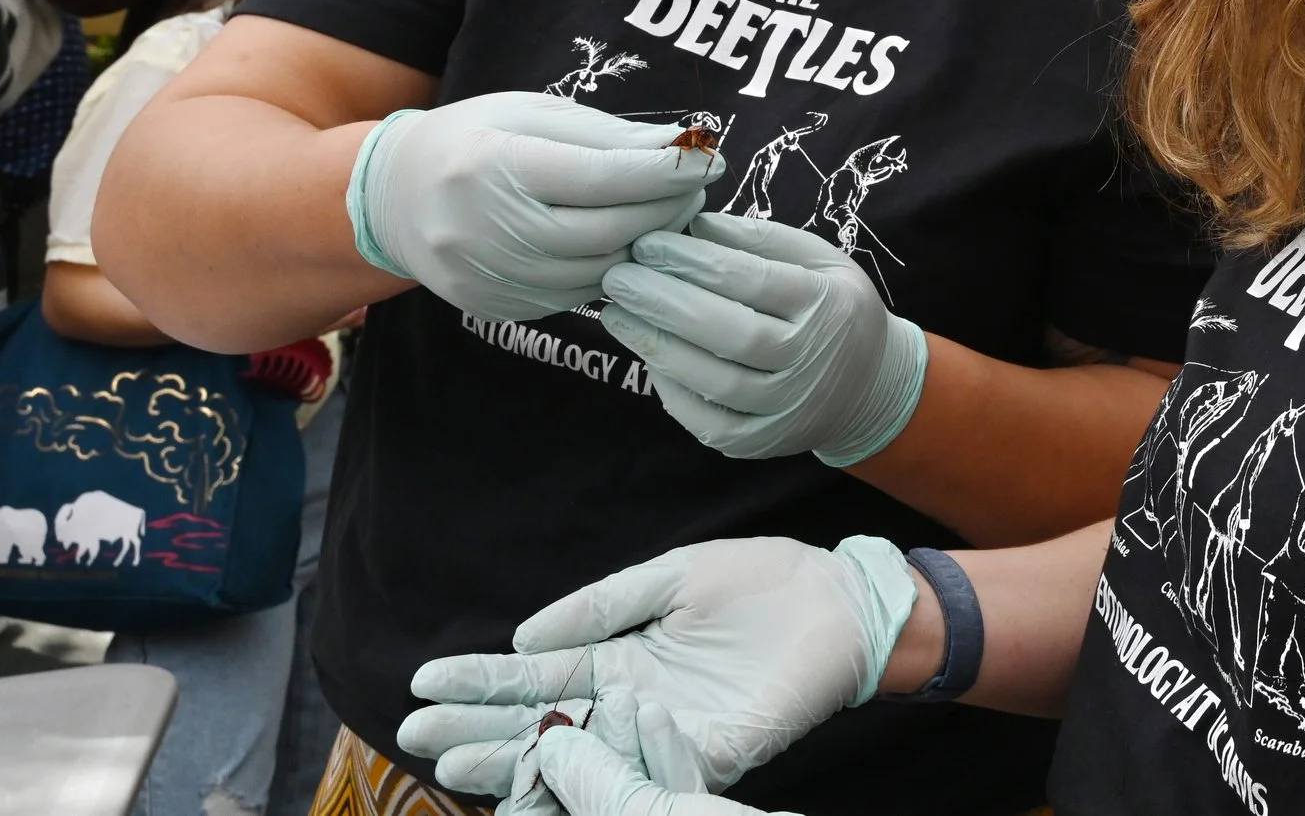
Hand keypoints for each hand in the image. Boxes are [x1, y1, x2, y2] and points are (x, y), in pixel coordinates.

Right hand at [347, 91, 721, 321]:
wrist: (393, 196)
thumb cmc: (474, 140)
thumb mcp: (532, 114)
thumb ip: (605, 134)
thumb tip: (677, 149)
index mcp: (494, 166)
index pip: (602, 177)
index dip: (665, 171)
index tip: (709, 159)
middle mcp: (484, 228)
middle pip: (607, 230)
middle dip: (666, 209)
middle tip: (697, 188)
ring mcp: (486, 276)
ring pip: (597, 271)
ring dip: (647, 244)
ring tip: (669, 213)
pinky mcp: (493, 306)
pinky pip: (573, 296)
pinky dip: (611, 270)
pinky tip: (627, 243)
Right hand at [402, 535, 917, 797]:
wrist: (838, 603)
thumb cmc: (761, 584)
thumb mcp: (670, 578)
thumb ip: (601, 607)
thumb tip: (523, 635)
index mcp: (618, 656)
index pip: (532, 674)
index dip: (478, 680)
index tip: (422, 682)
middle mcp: (630, 702)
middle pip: (540, 721)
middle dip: (475, 729)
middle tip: (414, 736)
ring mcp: (664, 731)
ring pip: (579, 755)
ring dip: (517, 760)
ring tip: (455, 764)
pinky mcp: (709, 753)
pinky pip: (646, 771)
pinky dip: (598, 775)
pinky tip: (551, 769)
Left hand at [598, 211, 926, 466]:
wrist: (869, 386)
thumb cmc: (834, 308)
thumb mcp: (821, 260)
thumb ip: (764, 239)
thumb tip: (697, 224)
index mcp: (826, 305)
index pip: (752, 280)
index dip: (693, 261)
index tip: (648, 244)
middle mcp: (809, 361)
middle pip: (728, 332)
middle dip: (663, 302)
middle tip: (618, 277)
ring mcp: (787, 409)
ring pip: (714, 380)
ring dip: (656, 345)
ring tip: (617, 313)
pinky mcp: (762, 442)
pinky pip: (708, 422)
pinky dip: (672, 391)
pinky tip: (648, 357)